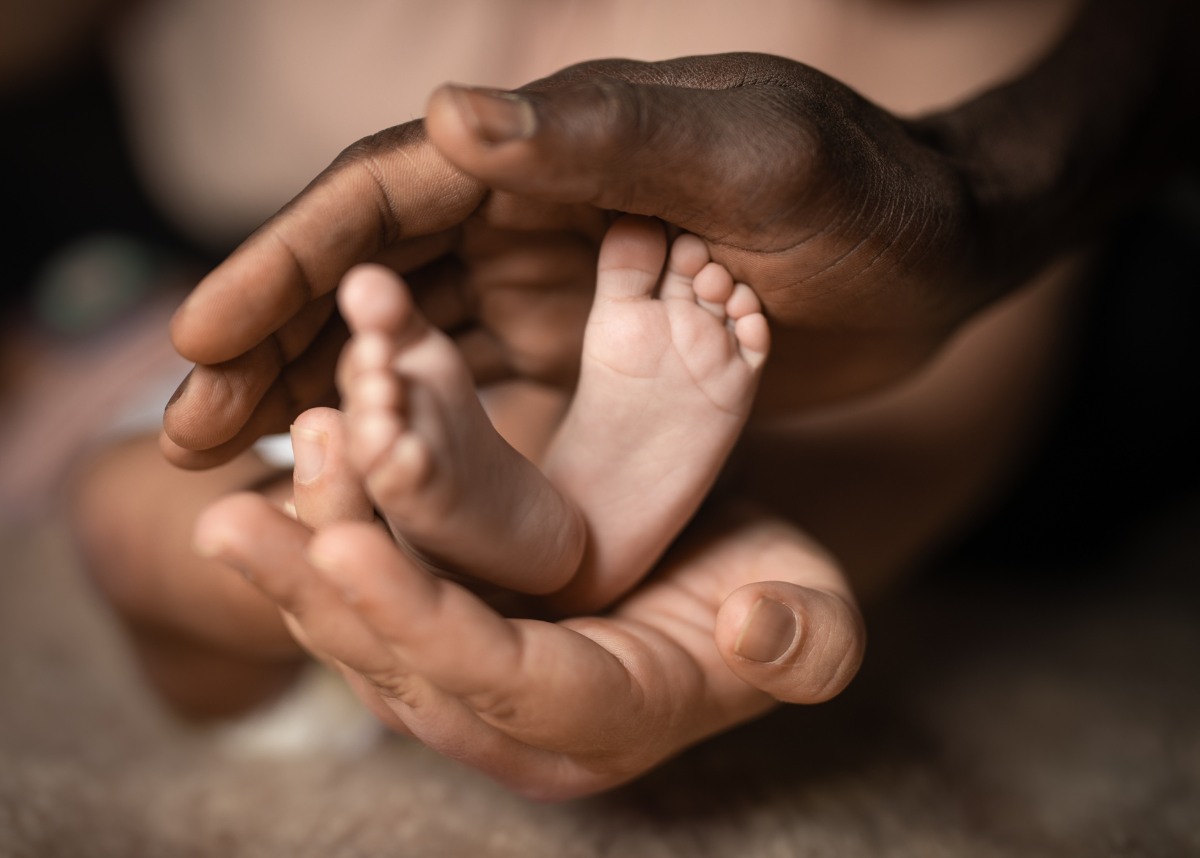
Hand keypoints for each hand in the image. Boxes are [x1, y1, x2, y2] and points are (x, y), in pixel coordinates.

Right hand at [163, 52, 997, 468]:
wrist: (940, 255)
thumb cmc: (864, 194)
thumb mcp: (753, 156)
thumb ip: (610, 138)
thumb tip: (449, 122)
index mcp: (545, 149)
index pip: (383, 200)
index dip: (285, 264)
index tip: (202, 337)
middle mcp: (526, 212)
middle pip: (368, 277)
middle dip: (274, 348)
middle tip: (192, 433)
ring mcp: (548, 284)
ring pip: (404, 341)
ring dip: (322, 398)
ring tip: (242, 467)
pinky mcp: (581, 348)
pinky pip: (471, 391)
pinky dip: (405, 432)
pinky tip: (358, 479)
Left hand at [196, 489, 863, 799]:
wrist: (720, 573)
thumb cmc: (770, 592)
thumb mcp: (814, 615)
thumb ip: (803, 643)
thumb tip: (752, 634)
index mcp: (601, 721)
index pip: (497, 684)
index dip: (419, 625)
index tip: (345, 549)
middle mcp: (515, 720)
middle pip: (400, 665)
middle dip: (317, 594)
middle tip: (235, 520)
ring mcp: (470, 677)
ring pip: (367, 626)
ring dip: (305, 551)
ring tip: (256, 477)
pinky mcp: (444, 626)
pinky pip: (375, 584)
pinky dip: (332, 523)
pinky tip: (304, 457)